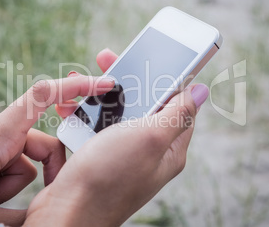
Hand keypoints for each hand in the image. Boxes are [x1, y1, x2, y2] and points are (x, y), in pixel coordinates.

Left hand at [0, 75, 114, 225]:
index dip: (75, 87)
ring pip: (23, 162)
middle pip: (41, 144)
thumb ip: (24, 218)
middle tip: (20, 204)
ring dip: (11, 188)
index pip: (42, 98)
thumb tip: (50, 215)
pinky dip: (1, 186)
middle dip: (39, 175)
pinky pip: (6, 166)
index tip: (102, 84)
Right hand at [25, 49, 209, 225]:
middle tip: (108, 60)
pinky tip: (72, 108)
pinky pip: (97, 128)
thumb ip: (177, 113)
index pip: (179, 105)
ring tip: (83, 82)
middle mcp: (148, 152)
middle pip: (145, 106)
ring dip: (102, 97)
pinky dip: (85, 114)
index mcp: (168, 148)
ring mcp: (123, 156)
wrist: (66, 212)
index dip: (168, 78)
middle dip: (128, 82)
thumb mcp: (149, 138)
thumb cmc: (108, 177)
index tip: (154, 57)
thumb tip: (202, 92)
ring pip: (118, 115)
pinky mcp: (99, 159)